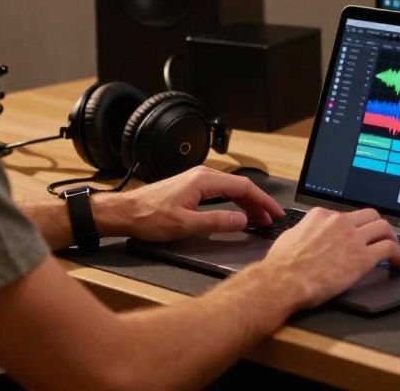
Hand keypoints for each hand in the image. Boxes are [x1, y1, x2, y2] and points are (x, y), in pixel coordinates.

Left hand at [94, 165, 283, 242]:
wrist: (125, 212)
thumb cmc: (149, 217)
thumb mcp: (185, 224)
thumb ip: (216, 222)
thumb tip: (242, 220)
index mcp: (204, 181)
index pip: (243, 188)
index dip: (262, 201)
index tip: (274, 213)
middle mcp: (202, 175)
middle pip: (239, 186)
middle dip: (258, 203)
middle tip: (270, 219)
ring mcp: (196, 180)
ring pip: (230, 189)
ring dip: (246, 203)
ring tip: (258, 219)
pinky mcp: (190, 187)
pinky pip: (220, 192)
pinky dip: (233, 202)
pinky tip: (236, 213)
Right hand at [257, 207, 399, 309]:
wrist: (282, 281)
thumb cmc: (281, 265)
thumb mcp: (290, 237)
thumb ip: (304, 232)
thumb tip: (307, 235)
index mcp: (321, 216)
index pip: (347, 215)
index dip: (356, 226)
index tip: (359, 235)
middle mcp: (339, 221)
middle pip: (371, 215)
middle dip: (378, 227)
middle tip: (382, 238)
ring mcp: (352, 238)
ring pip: (384, 227)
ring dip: (392, 238)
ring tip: (395, 251)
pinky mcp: (362, 257)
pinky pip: (390, 249)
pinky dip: (399, 255)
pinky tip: (399, 264)